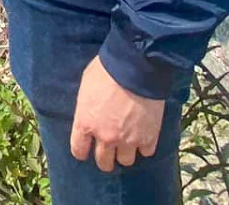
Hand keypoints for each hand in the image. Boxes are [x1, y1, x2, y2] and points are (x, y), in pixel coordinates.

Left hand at [70, 56, 164, 171]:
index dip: (82, 150)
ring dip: (125, 153)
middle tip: (108, 151)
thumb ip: (86, 106)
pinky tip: (143, 136)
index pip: (79, 150)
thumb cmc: (107, 69)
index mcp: (86, 123)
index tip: (85, 149)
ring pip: (126, 161)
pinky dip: (145, 146)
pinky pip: (146, 152)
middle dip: (104, 158)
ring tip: (127, 143)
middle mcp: (106, 137)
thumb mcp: (86, 84)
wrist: (136, 66)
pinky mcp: (149, 137)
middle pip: (103, 162)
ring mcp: (128, 140)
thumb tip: (89, 112)